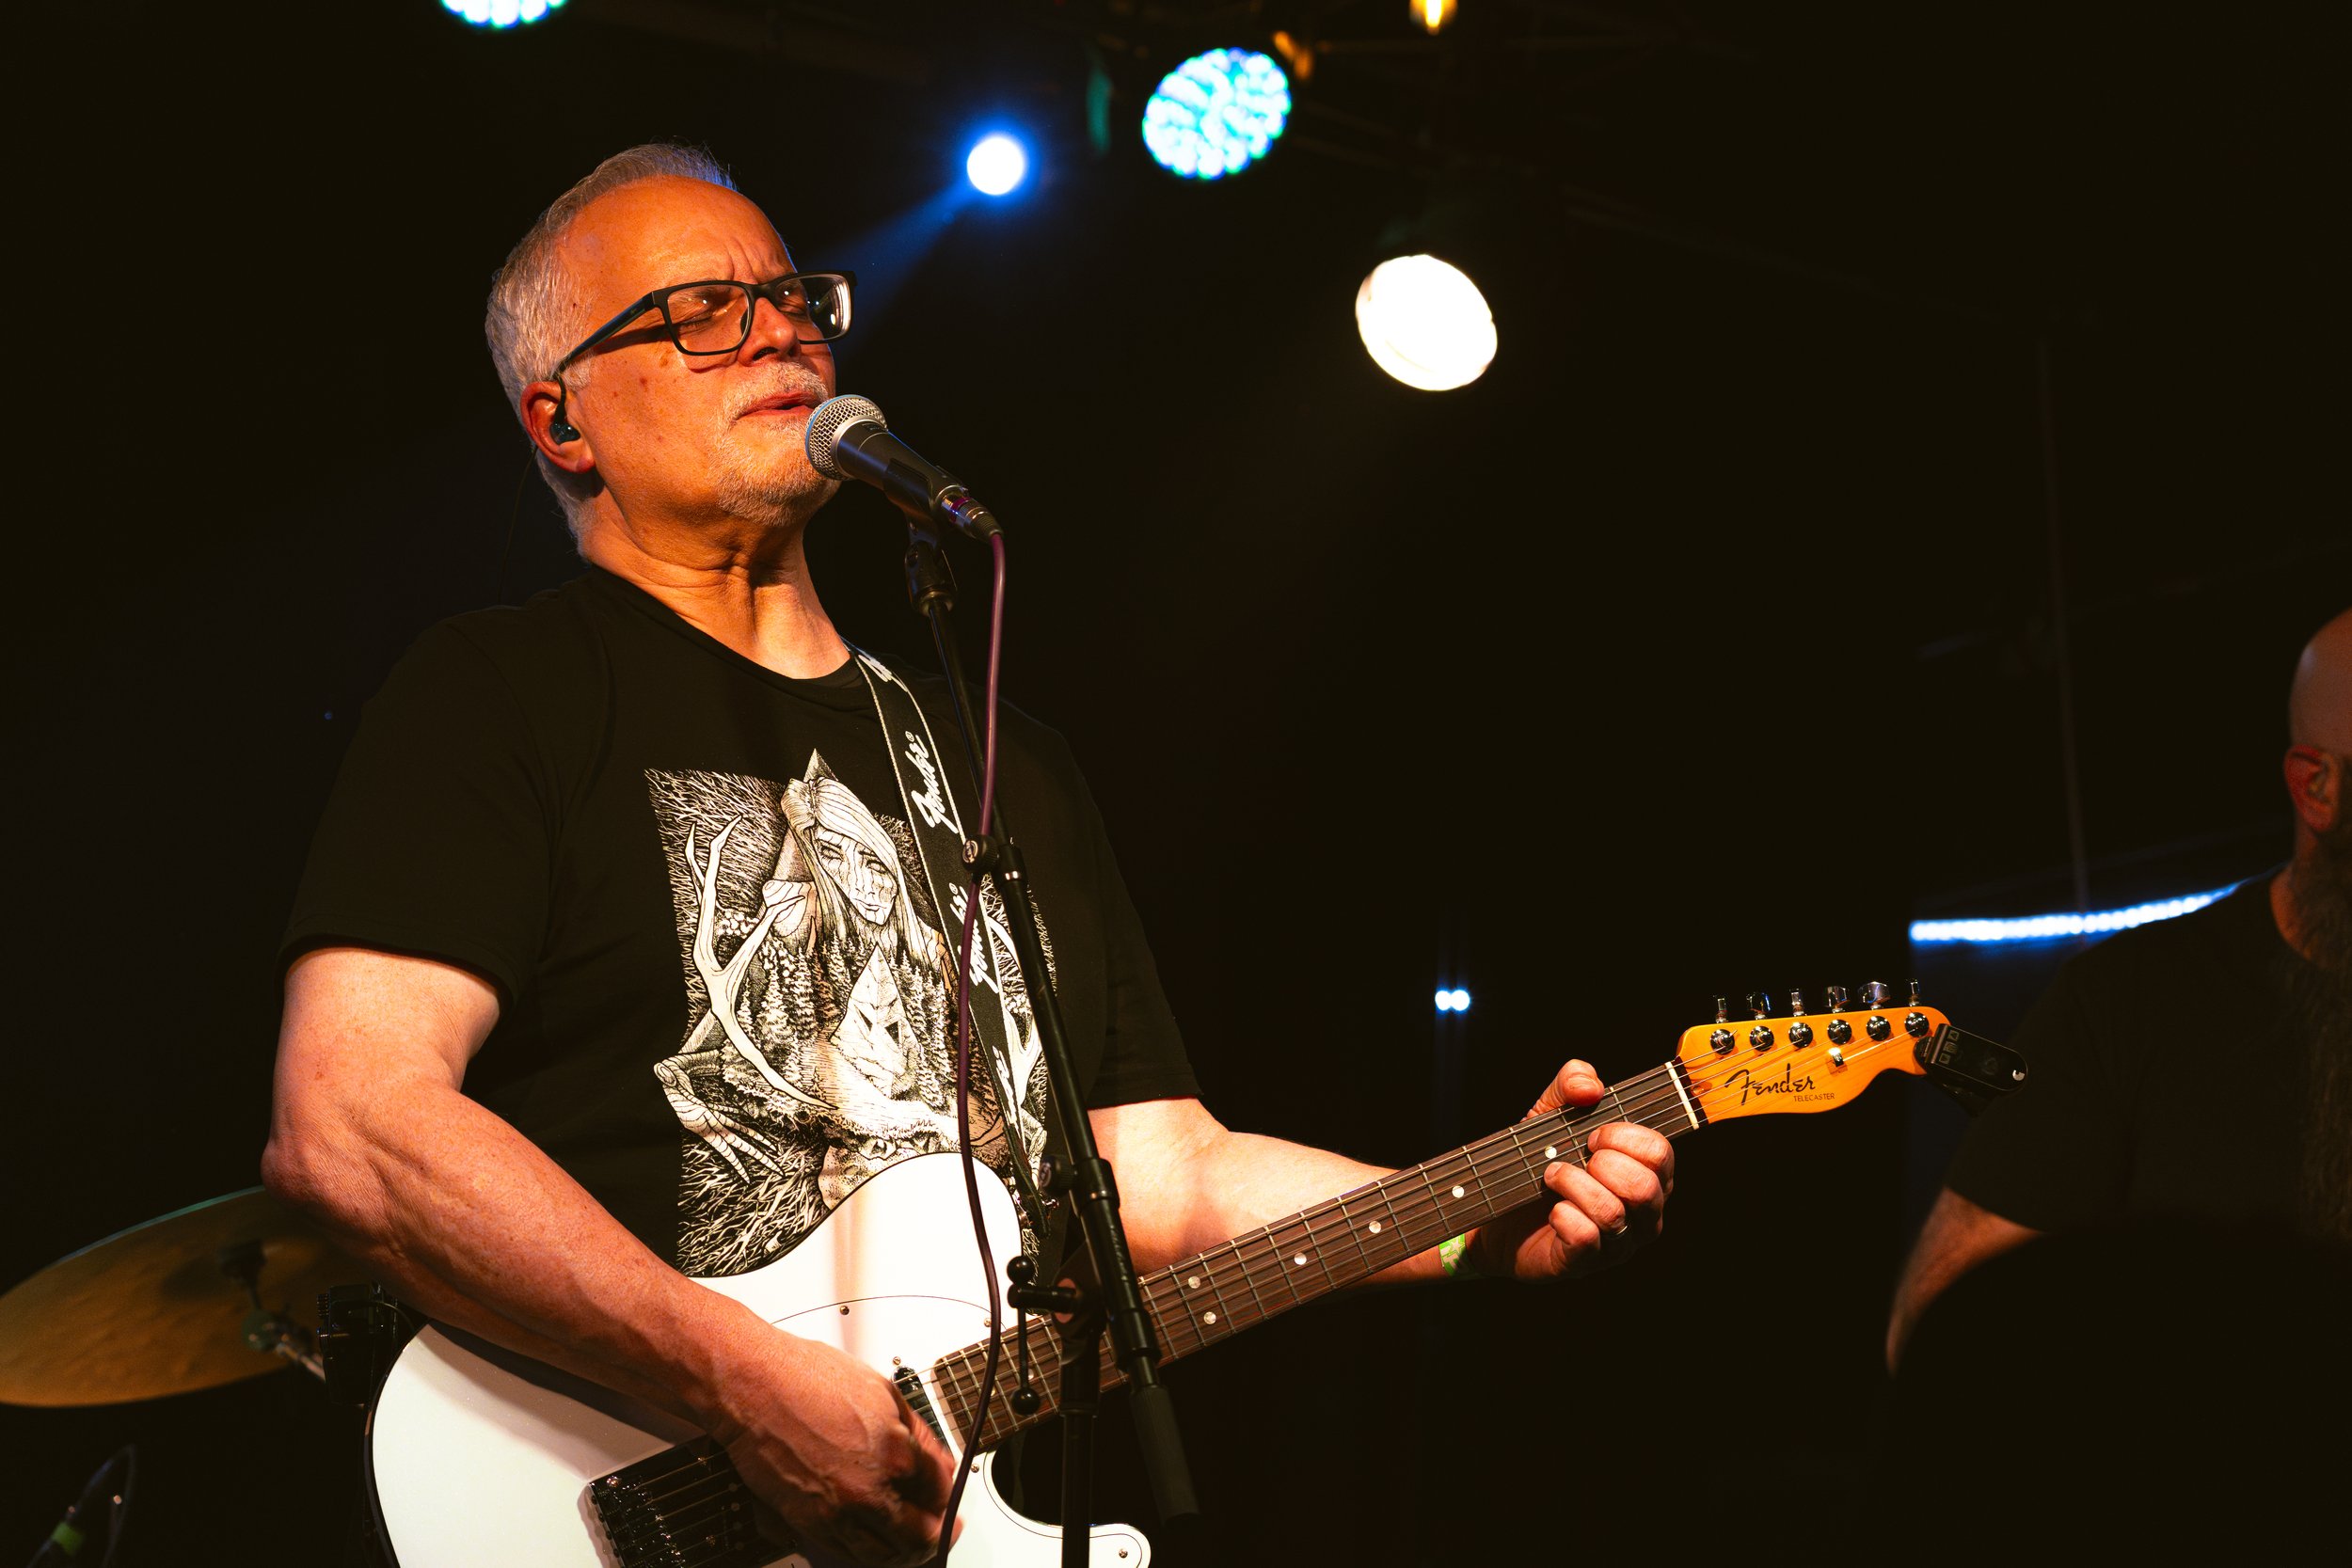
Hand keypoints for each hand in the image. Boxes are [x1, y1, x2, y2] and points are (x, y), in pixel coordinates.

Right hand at [706, 1329, 961, 1566]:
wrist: (754, 1388)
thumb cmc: (807, 1378)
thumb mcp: (883, 1392)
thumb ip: (916, 1434)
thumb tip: (935, 1461)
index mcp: (896, 1453)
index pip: (941, 1490)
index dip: (947, 1493)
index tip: (945, 1494)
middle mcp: (870, 1490)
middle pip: (920, 1534)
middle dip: (935, 1531)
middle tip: (940, 1528)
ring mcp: (838, 1512)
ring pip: (886, 1554)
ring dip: (903, 1550)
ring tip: (909, 1541)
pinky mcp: (808, 1523)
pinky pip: (848, 1554)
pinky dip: (867, 1552)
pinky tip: (873, 1540)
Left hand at [1467, 1058, 1674, 1280]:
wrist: (1494, 1206)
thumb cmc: (1536, 1160)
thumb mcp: (1551, 1111)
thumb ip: (1572, 1082)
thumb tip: (1591, 1086)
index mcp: (1647, 1174)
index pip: (1660, 1153)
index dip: (1623, 1137)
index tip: (1593, 1135)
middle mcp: (1643, 1213)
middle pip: (1645, 1188)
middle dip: (1603, 1164)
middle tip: (1574, 1158)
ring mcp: (1618, 1244)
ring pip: (1613, 1214)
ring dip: (1573, 1184)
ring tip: (1552, 1177)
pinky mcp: (1585, 1264)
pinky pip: (1586, 1238)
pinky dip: (1563, 1216)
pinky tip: (1552, 1209)